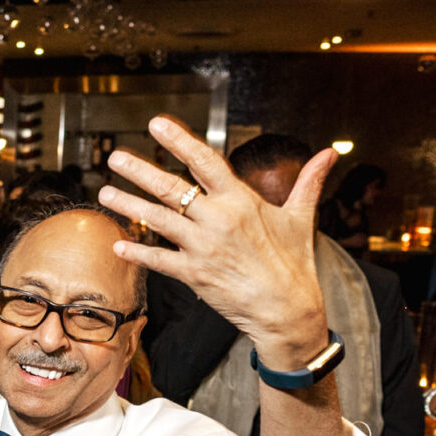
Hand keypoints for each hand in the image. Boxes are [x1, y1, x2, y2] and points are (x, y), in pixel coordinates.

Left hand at [98, 118, 338, 367]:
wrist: (288, 311)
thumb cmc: (294, 264)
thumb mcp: (301, 218)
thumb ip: (308, 181)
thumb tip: (330, 153)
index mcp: (241, 201)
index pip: (205, 162)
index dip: (179, 141)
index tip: (156, 124)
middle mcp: (218, 220)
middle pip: (171, 188)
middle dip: (140, 170)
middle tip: (115, 156)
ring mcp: (203, 248)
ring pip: (158, 220)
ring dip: (129, 206)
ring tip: (105, 192)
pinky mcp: (195, 275)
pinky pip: (159, 260)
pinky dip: (138, 251)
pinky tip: (118, 243)